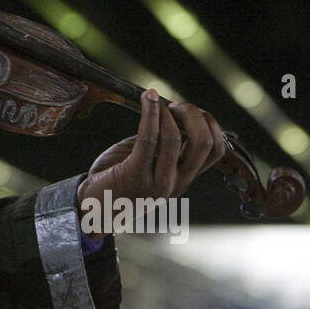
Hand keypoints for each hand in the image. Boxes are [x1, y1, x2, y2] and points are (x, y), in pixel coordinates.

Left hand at [76, 90, 226, 239]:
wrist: (93, 210)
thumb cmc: (118, 182)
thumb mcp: (151, 165)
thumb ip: (165, 146)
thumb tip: (177, 113)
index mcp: (184, 180)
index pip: (216, 151)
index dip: (211, 124)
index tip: (193, 112)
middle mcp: (176, 184)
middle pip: (204, 143)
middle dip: (194, 115)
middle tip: (176, 105)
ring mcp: (157, 182)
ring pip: (175, 138)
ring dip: (167, 111)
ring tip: (155, 100)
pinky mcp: (135, 174)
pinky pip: (148, 138)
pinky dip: (150, 113)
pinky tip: (147, 99)